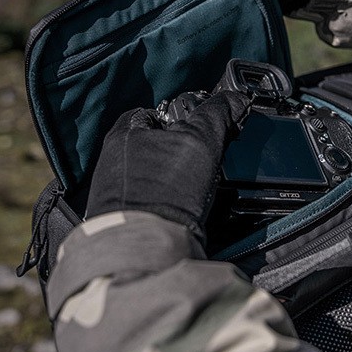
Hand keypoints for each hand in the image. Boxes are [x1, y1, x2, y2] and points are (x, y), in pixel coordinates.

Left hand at [86, 91, 250, 244]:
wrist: (146, 252)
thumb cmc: (162, 192)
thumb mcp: (198, 142)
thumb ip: (216, 115)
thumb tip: (236, 99)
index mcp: (123, 133)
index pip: (157, 111)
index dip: (185, 116)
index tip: (204, 126)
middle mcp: (115, 159)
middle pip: (159, 142)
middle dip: (182, 148)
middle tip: (205, 158)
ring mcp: (119, 190)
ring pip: (157, 172)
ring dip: (177, 176)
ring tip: (197, 187)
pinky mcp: (128, 216)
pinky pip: (156, 199)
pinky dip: (172, 200)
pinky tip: (187, 208)